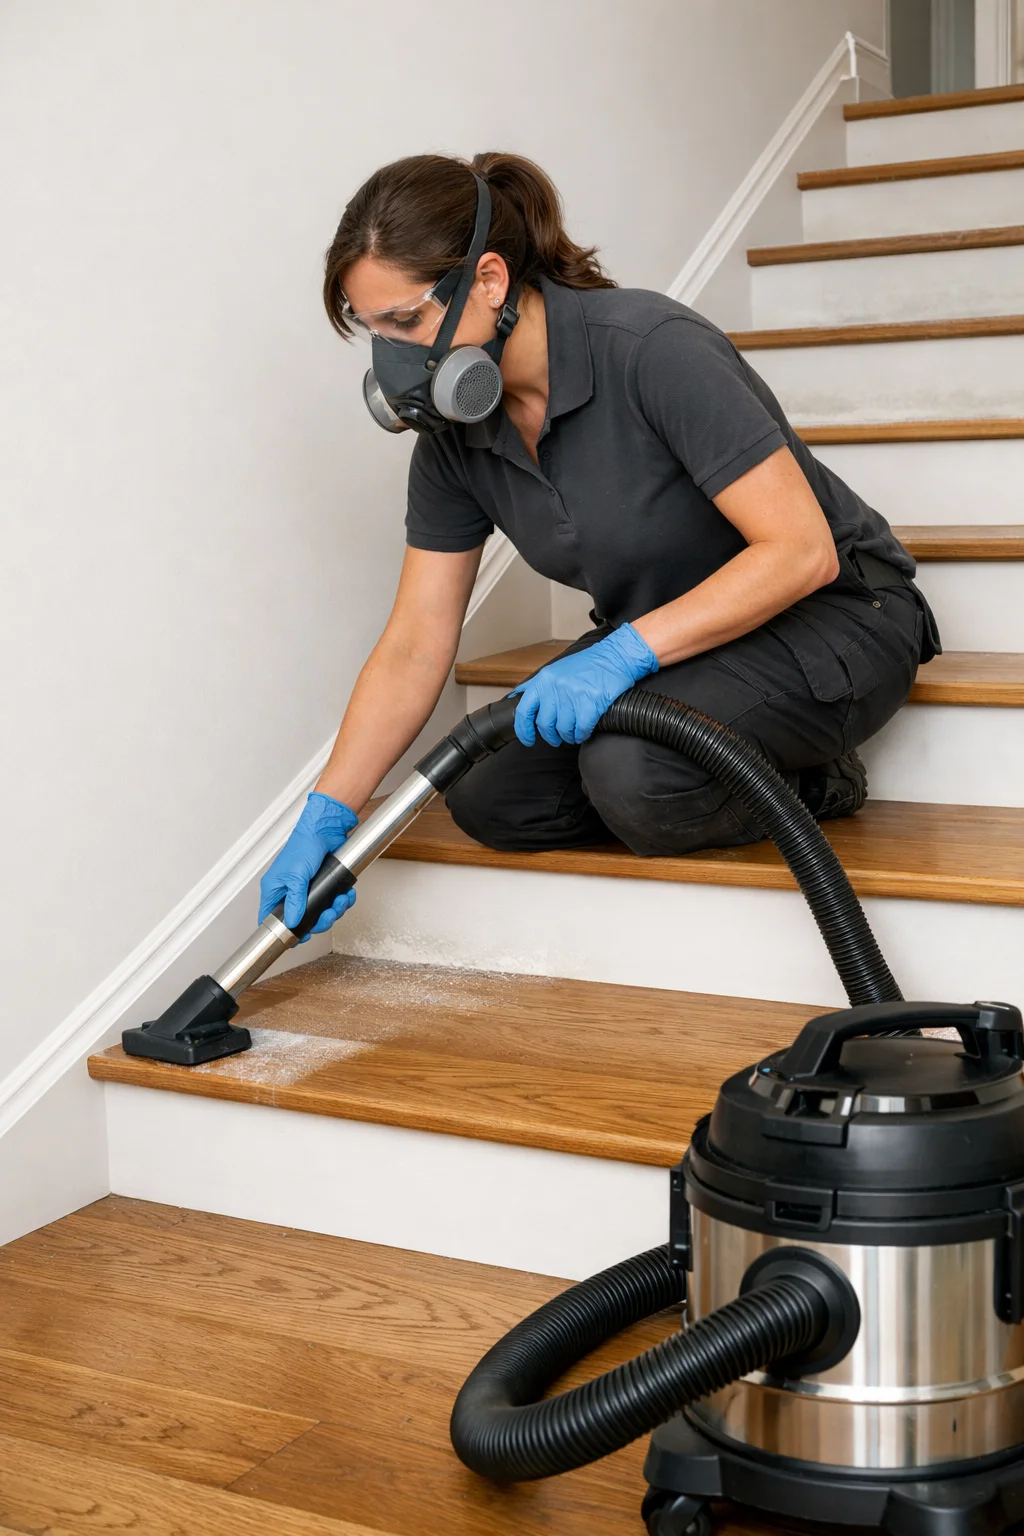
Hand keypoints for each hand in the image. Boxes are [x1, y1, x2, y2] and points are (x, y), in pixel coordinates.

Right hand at [258, 791, 358, 939]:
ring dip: (334, 910)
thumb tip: (292, 922)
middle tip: (328, 915)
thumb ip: (294, 901)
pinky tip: (347, 895)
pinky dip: (342, 901)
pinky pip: (333, 902)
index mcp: (275, 890)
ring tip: (341, 901)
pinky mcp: (324, 885)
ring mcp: (308, 889)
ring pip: (320, 913)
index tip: (300, 937)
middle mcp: (290, 891)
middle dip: (319, 921)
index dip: (284, 931)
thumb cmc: (304, 845)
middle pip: (301, 920)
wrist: (326, 829)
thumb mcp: (296, 876)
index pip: (271, 918)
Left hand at [512, 623, 657, 747]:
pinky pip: (582, 729)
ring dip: (568, 736)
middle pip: (545, 724)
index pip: (524, 710)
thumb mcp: (556, 670)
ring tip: (573, 734)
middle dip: (550, 736)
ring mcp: (573, 696)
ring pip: (563, 729)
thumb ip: (538, 685)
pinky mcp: (591, 703)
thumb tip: (518, 697)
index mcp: (544, 680)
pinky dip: (582, 734)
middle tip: (556, 738)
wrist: (614, 657)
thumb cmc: (587, 665)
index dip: (524, 729)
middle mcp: (556, 688)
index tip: (528, 739)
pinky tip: (584, 732)